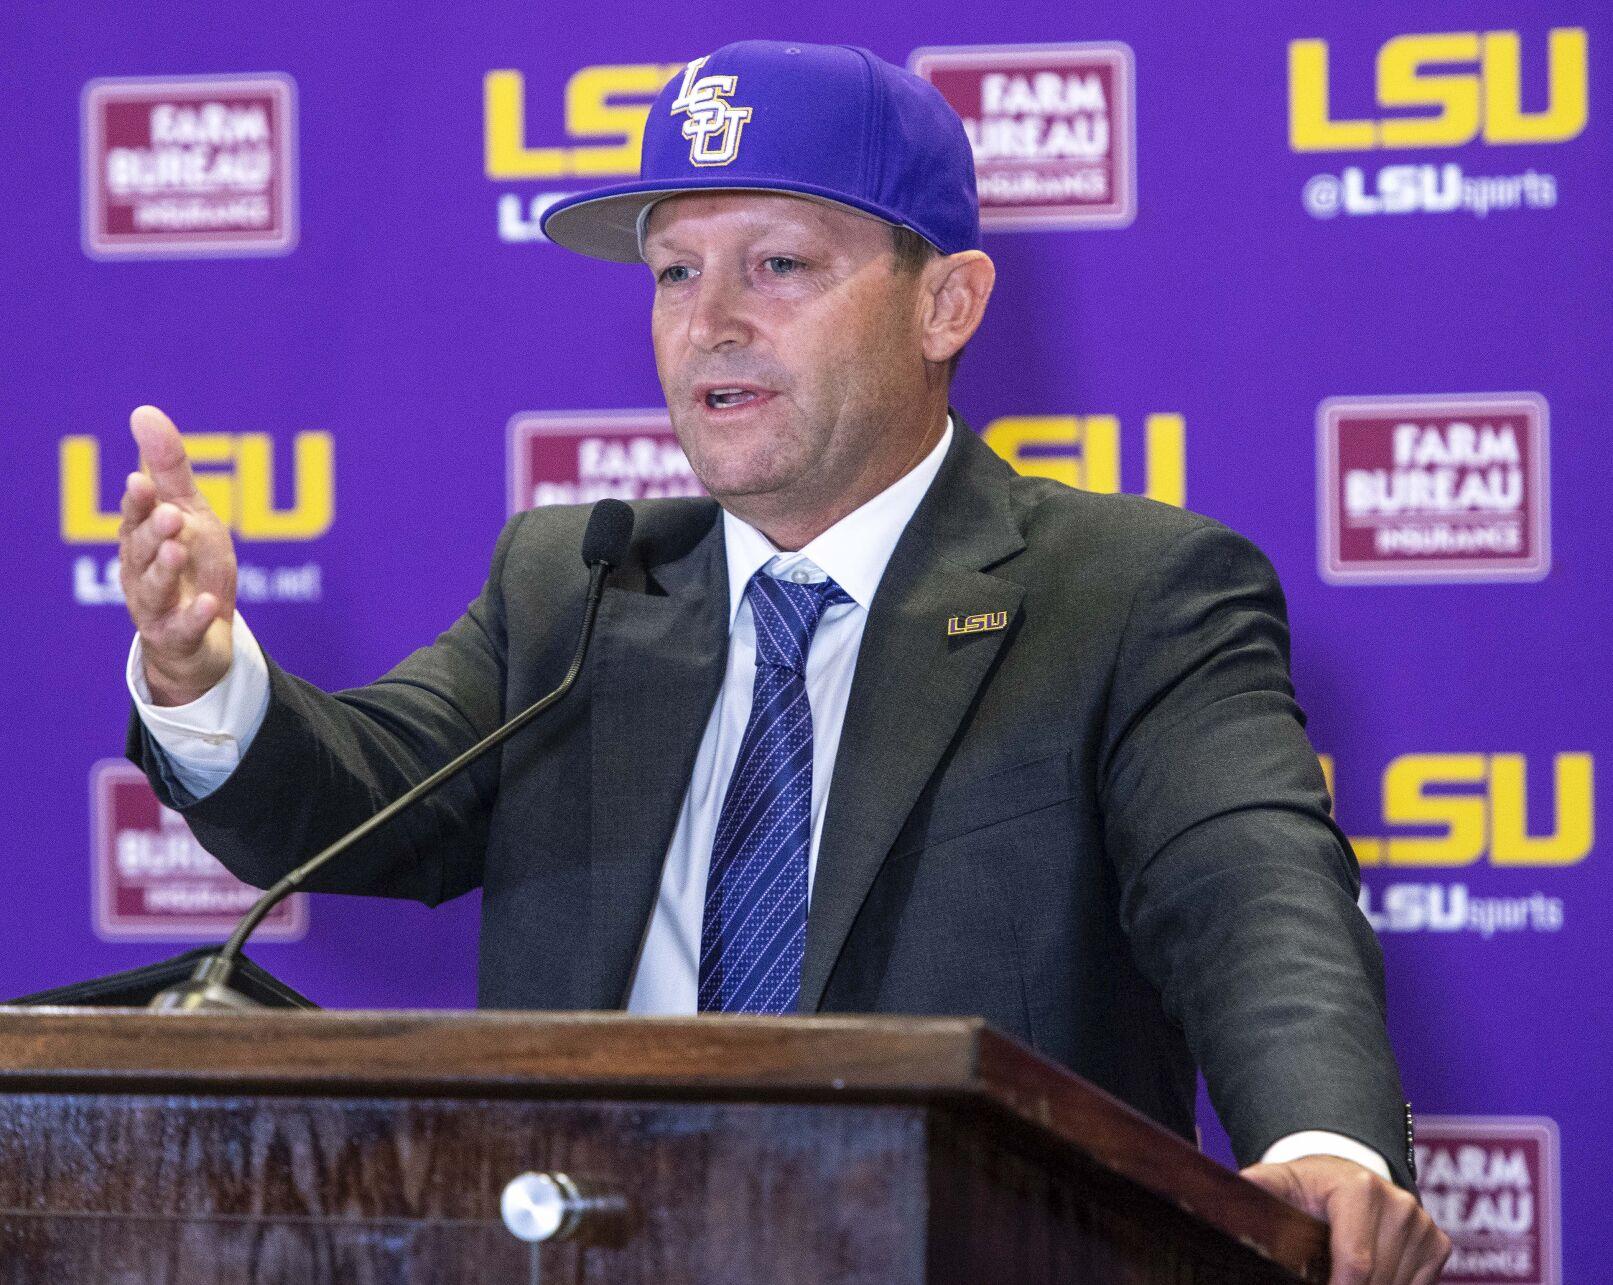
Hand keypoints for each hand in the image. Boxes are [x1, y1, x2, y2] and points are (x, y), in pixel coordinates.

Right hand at [118, 405, 237, 704]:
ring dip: (166, 569)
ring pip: (155, 588)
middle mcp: (142, 571)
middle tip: (171, 514)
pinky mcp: (178, 637)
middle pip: (142, 550)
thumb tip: (144, 411)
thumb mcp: (189, 512)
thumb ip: (168, 468)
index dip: (138, 502)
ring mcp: (157, 607)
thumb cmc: (192, 565)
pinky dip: (195, 617)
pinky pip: (184, 628)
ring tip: (179, 549)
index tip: (143, 481)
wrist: (201, 636)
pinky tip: (209, 604)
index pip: (136, 515)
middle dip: (153, 531)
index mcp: (142, 538)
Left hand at [1242, 1155, 1449, 1284]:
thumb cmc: (1308, 1186)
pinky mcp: (1437, 1243)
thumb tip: (1233, 1193)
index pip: (1356, 1263)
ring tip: (1337, 1272)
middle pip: (1377, 1280)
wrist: (1346, 1175)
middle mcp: (1399, 1204)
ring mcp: (1422, 1224)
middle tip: (1322, 1277)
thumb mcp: (1279, 1182)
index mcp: (1360, 1189)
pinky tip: (1368, 1276)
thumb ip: (1258, 1189)